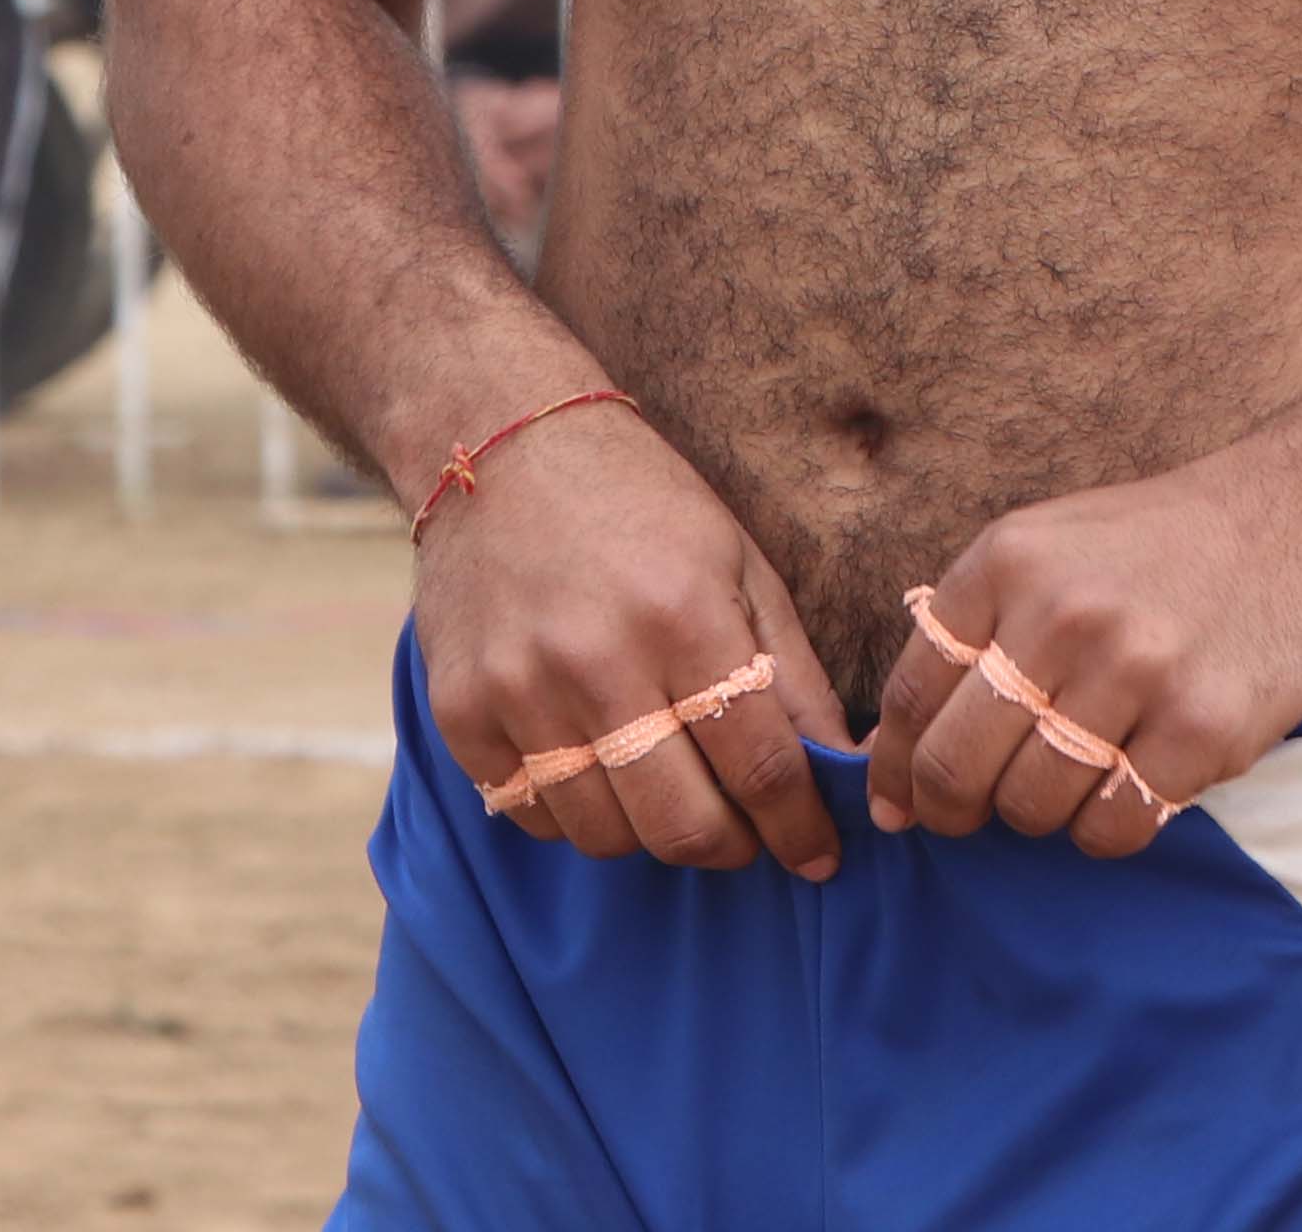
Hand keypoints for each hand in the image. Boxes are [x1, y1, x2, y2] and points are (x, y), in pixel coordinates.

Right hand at [414, 406, 849, 881]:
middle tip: (745, 835)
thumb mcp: (739, 563)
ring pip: (603, 835)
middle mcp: (596, 661)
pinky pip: (529, 814)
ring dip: (650, 834)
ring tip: (668, 791)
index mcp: (683, 616)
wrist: (499, 445)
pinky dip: (573, 814)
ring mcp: (517, 691)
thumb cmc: (640, 503)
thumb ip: (791, 673)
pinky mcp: (457, 711)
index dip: (800, 829)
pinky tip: (596, 771)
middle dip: (730, 848)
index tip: (819, 857)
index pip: (760, 766)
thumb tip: (844, 768)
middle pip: (680, 823)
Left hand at [871, 457, 1301, 858]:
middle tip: (969, 817)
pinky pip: (1112, 827)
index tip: (899, 802)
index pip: (913, 692)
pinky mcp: (1202, 730)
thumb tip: (892, 761)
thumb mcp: (1048, 548)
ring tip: (1071, 777)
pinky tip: (1124, 789)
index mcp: (1009, 562)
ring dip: (1038, 814)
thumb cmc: (1160, 546)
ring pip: (1031, 806)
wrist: (1301, 520)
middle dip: (951, 809)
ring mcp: (1136, 673)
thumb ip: (971, 633)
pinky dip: (1103, 830)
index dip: (896, 765)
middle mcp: (1063, 614)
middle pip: (957, 765)